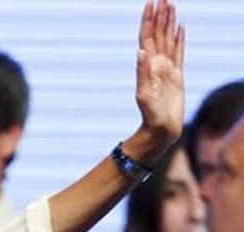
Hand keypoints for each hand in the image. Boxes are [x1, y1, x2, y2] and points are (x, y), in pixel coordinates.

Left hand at [134, 0, 184, 144]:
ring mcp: (167, 68)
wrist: (161, 129)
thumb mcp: (143, 94)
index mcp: (148, 65)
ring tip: (171, 5)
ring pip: (169, 39)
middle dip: (160, 15)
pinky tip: (180, 27)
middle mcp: (157, 63)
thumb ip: (142, 72)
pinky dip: (180, 38)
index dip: (148, 20)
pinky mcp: (177, 75)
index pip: (148, 37)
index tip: (150, 3)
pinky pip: (179, 51)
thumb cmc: (150, 115)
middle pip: (158, 34)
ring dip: (169, 22)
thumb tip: (140, 51)